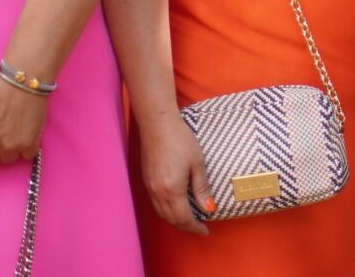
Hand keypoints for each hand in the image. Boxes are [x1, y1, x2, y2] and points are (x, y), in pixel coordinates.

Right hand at [139, 111, 213, 233]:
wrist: (158, 123)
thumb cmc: (180, 139)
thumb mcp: (198, 163)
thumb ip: (202, 188)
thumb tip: (209, 208)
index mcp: (172, 189)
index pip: (184, 218)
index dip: (195, 227)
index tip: (205, 231)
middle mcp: (158, 192)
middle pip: (171, 219)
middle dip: (185, 227)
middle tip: (199, 227)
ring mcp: (149, 186)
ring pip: (161, 213)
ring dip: (175, 220)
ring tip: (189, 219)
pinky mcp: (146, 180)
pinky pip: (155, 203)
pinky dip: (166, 210)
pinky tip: (175, 205)